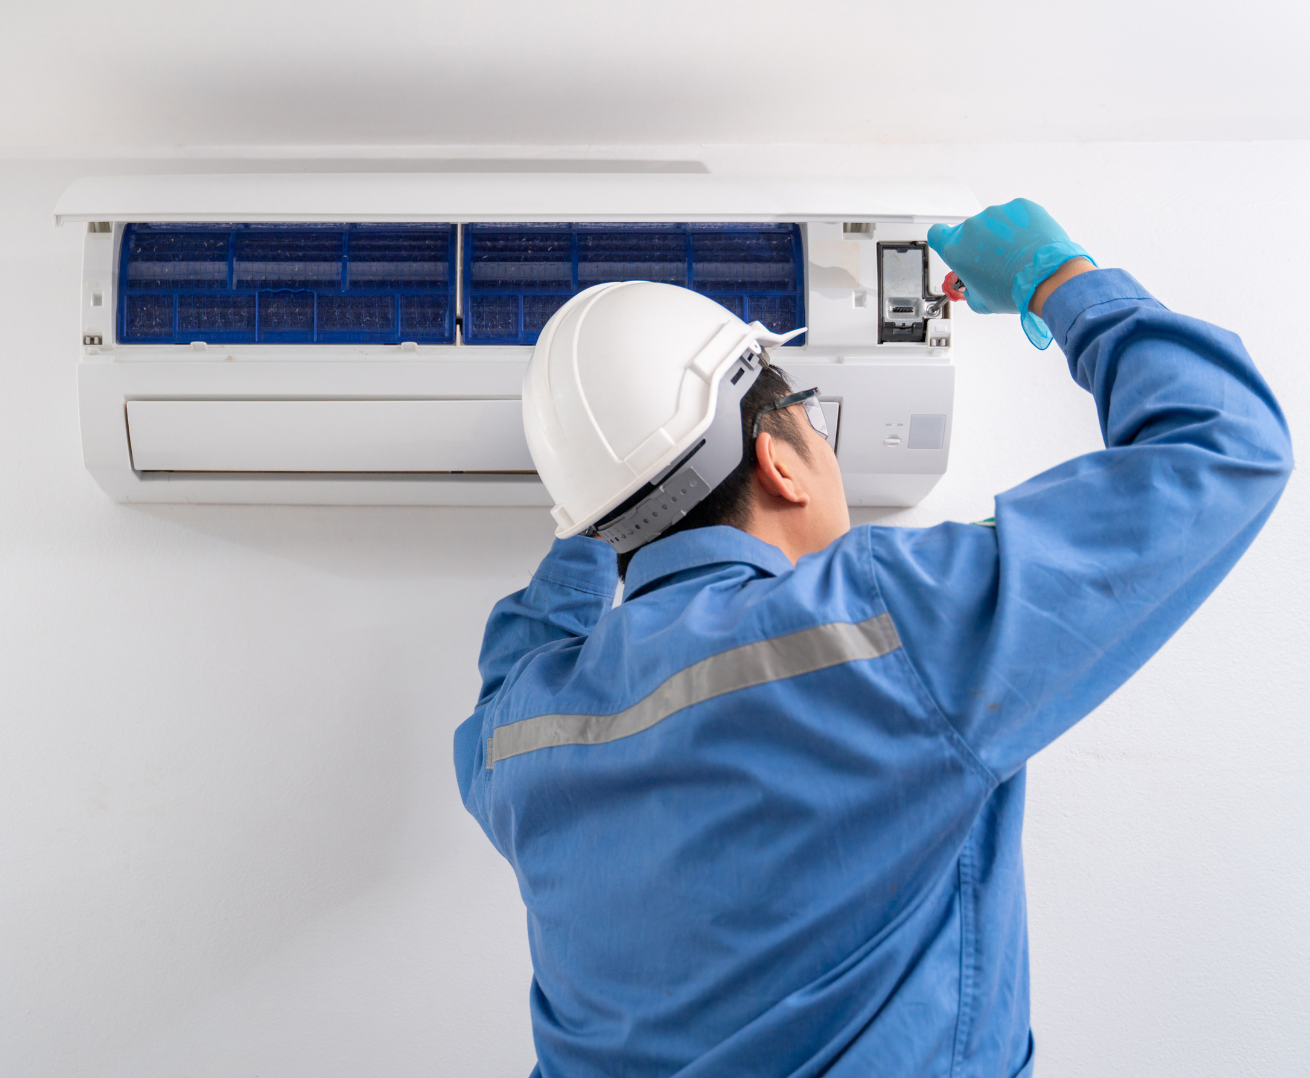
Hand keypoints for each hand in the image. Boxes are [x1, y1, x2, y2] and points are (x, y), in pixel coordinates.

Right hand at [927, 198, 1093, 348]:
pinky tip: (1027, 244)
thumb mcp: (980, 301)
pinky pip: (1015, 214)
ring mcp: (996, 214)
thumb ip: (968, 288)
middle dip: (978, 245)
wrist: (1047, 277)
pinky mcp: (1020, 206)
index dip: (943, 241)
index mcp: (956, 248)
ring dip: (1000, 235)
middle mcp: (972, 227)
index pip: (936, 234)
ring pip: (993, 222)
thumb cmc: (1014, 289)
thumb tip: (973, 287)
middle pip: (969, 232)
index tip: (953, 247)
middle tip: (994, 263)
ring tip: (1016, 255)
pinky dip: (1019, 226)